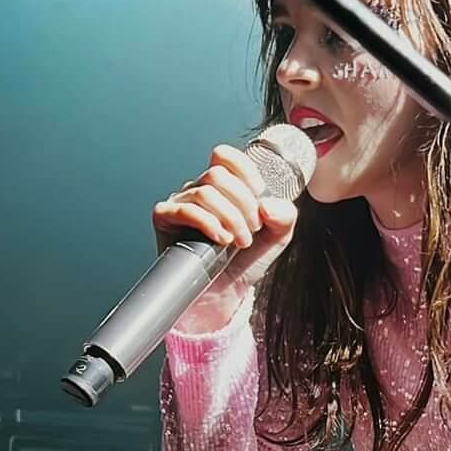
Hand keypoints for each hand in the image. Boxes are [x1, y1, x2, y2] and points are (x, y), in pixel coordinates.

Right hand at [153, 143, 298, 298]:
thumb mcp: (277, 236)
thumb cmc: (245, 262)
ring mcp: (180, 202)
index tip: (259, 198)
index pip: (225, 157)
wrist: (225, 294)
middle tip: (251, 231)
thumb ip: (285, 215)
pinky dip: (209, 224)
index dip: (246, 172)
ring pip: (205, 192)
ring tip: (239, 242)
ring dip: (230, 219)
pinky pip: (185, 210)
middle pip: (218, 174)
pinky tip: (221, 240)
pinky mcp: (165, 219)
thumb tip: (267, 204)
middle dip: (242, 205)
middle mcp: (200, 189)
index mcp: (224, 186)